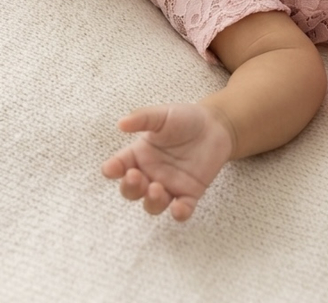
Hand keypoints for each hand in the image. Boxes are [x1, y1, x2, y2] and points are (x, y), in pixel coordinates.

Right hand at [101, 103, 233, 220]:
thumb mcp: (163, 115)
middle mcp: (150, 174)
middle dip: (130, 188)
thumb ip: (143, 118)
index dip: (112, 169)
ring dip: (152, 201)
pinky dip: (179, 213)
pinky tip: (178, 209)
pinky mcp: (189, 194)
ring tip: (157, 189)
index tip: (111, 169)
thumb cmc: (185, 118)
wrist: (216, 125)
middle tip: (135, 177)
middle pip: (132, 190)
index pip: (119, 166)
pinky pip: (182, 210)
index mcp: (139, 155)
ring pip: (153, 204)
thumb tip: (121, 123)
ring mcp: (169, 186)